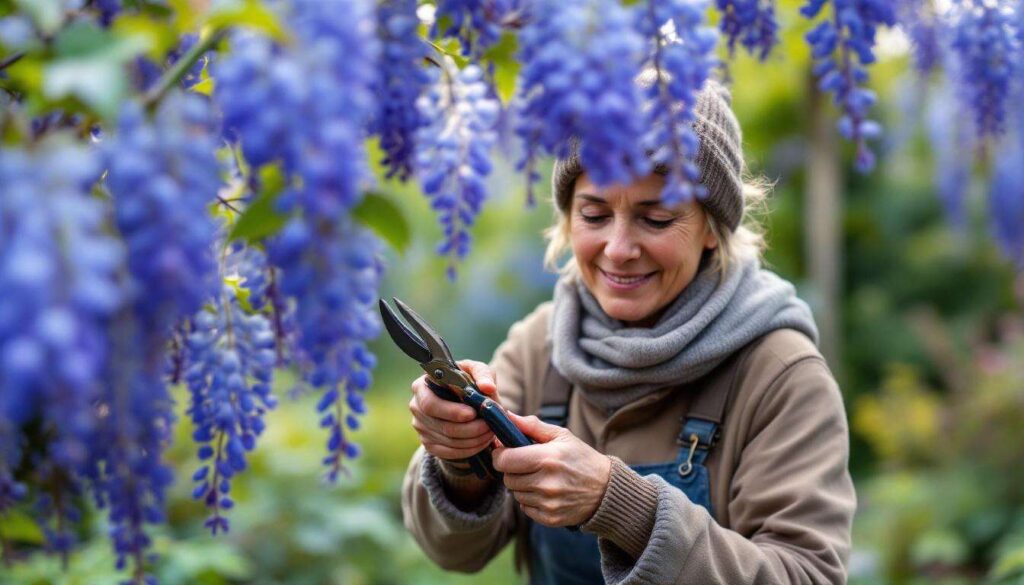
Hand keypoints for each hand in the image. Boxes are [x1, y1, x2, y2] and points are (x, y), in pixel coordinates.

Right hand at [409, 360, 499, 461]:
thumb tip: (488, 388)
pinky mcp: (428, 443)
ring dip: (474, 440)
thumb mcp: (475, 371)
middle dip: (470, 428)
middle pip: (442, 425)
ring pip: (449, 441)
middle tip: (489, 425)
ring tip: (491, 432)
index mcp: (422, 386)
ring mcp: (421, 427)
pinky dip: (469, 450)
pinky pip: (449, 453)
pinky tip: (482, 442)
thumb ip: (483, 374)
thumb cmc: (467, 381)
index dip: (452, 411)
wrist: (462, 399)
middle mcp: (416, 407)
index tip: (473, 413)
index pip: (431, 404)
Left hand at [492, 413, 611, 526]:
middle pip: (508, 478)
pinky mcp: (550, 518)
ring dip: (522, 485)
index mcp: (547, 458)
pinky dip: (530, 500)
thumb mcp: (561, 436)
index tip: (505, 452)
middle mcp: (546, 482)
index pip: (505, 460)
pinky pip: (525, 508)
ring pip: (515, 494)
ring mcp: (548, 502)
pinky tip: (545, 492)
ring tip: (540, 478)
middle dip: (512, 470)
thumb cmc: (581, 457)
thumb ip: (532, 425)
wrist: (606, 489)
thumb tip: (506, 416)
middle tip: (526, 465)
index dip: (500, 455)